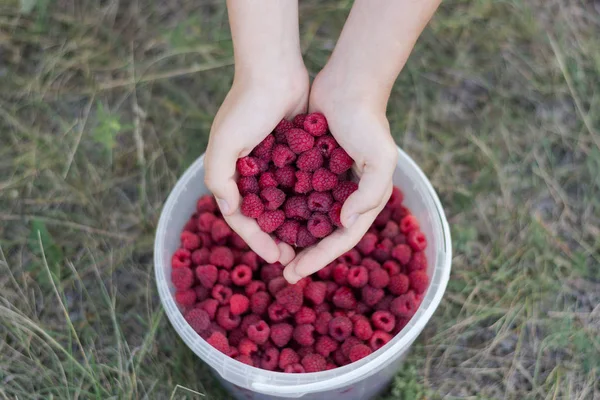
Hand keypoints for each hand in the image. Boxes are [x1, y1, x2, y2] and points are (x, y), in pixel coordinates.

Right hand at [204, 68, 308, 263]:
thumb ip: (219, 178)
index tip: (276, 257)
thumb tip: (230, 211)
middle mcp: (250, 172)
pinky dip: (306, 201)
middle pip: (263, 215)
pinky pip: (298, 184)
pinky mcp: (292, 154)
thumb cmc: (246, 106)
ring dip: (293, 223)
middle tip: (294, 257)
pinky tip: (321, 215)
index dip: (256, 240)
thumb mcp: (224, 143)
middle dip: (275, 237)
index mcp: (230, 174)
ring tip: (309, 242)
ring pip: (282, 203)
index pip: (241, 217)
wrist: (275, 70)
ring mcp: (272, 164)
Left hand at [283, 68, 397, 282]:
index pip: (342, 238)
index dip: (319, 258)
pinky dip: (282, 207)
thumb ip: (370, 194)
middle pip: (323, 234)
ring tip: (270, 249)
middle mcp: (346, 194)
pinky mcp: (311, 166)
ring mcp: (327, 181)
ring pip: (306, 217)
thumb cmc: (367, 121)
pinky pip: (295, 193)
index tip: (295, 273)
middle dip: (304, 254)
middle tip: (282, 271)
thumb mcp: (381, 158)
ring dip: (291, 235)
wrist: (349, 83)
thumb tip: (345, 223)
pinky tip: (264, 217)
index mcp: (364, 199)